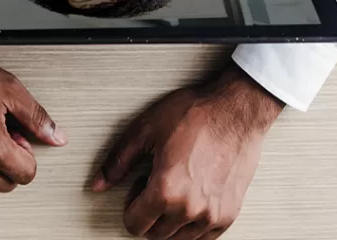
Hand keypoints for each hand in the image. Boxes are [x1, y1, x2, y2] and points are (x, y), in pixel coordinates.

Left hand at [92, 64, 282, 238]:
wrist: (236, 110)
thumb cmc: (198, 114)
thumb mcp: (147, 129)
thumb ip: (119, 160)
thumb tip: (99, 182)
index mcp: (166, 191)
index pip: (134, 225)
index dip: (130, 206)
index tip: (138, 189)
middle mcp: (190, 208)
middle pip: (155, 234)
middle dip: (149, 213)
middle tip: (156, 184)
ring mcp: (211, 215)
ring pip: (179, 238)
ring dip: (171, 220)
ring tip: (176, 187)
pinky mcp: (229, 214)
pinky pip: (204, 238)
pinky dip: (193, 224)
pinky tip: (192, 198)